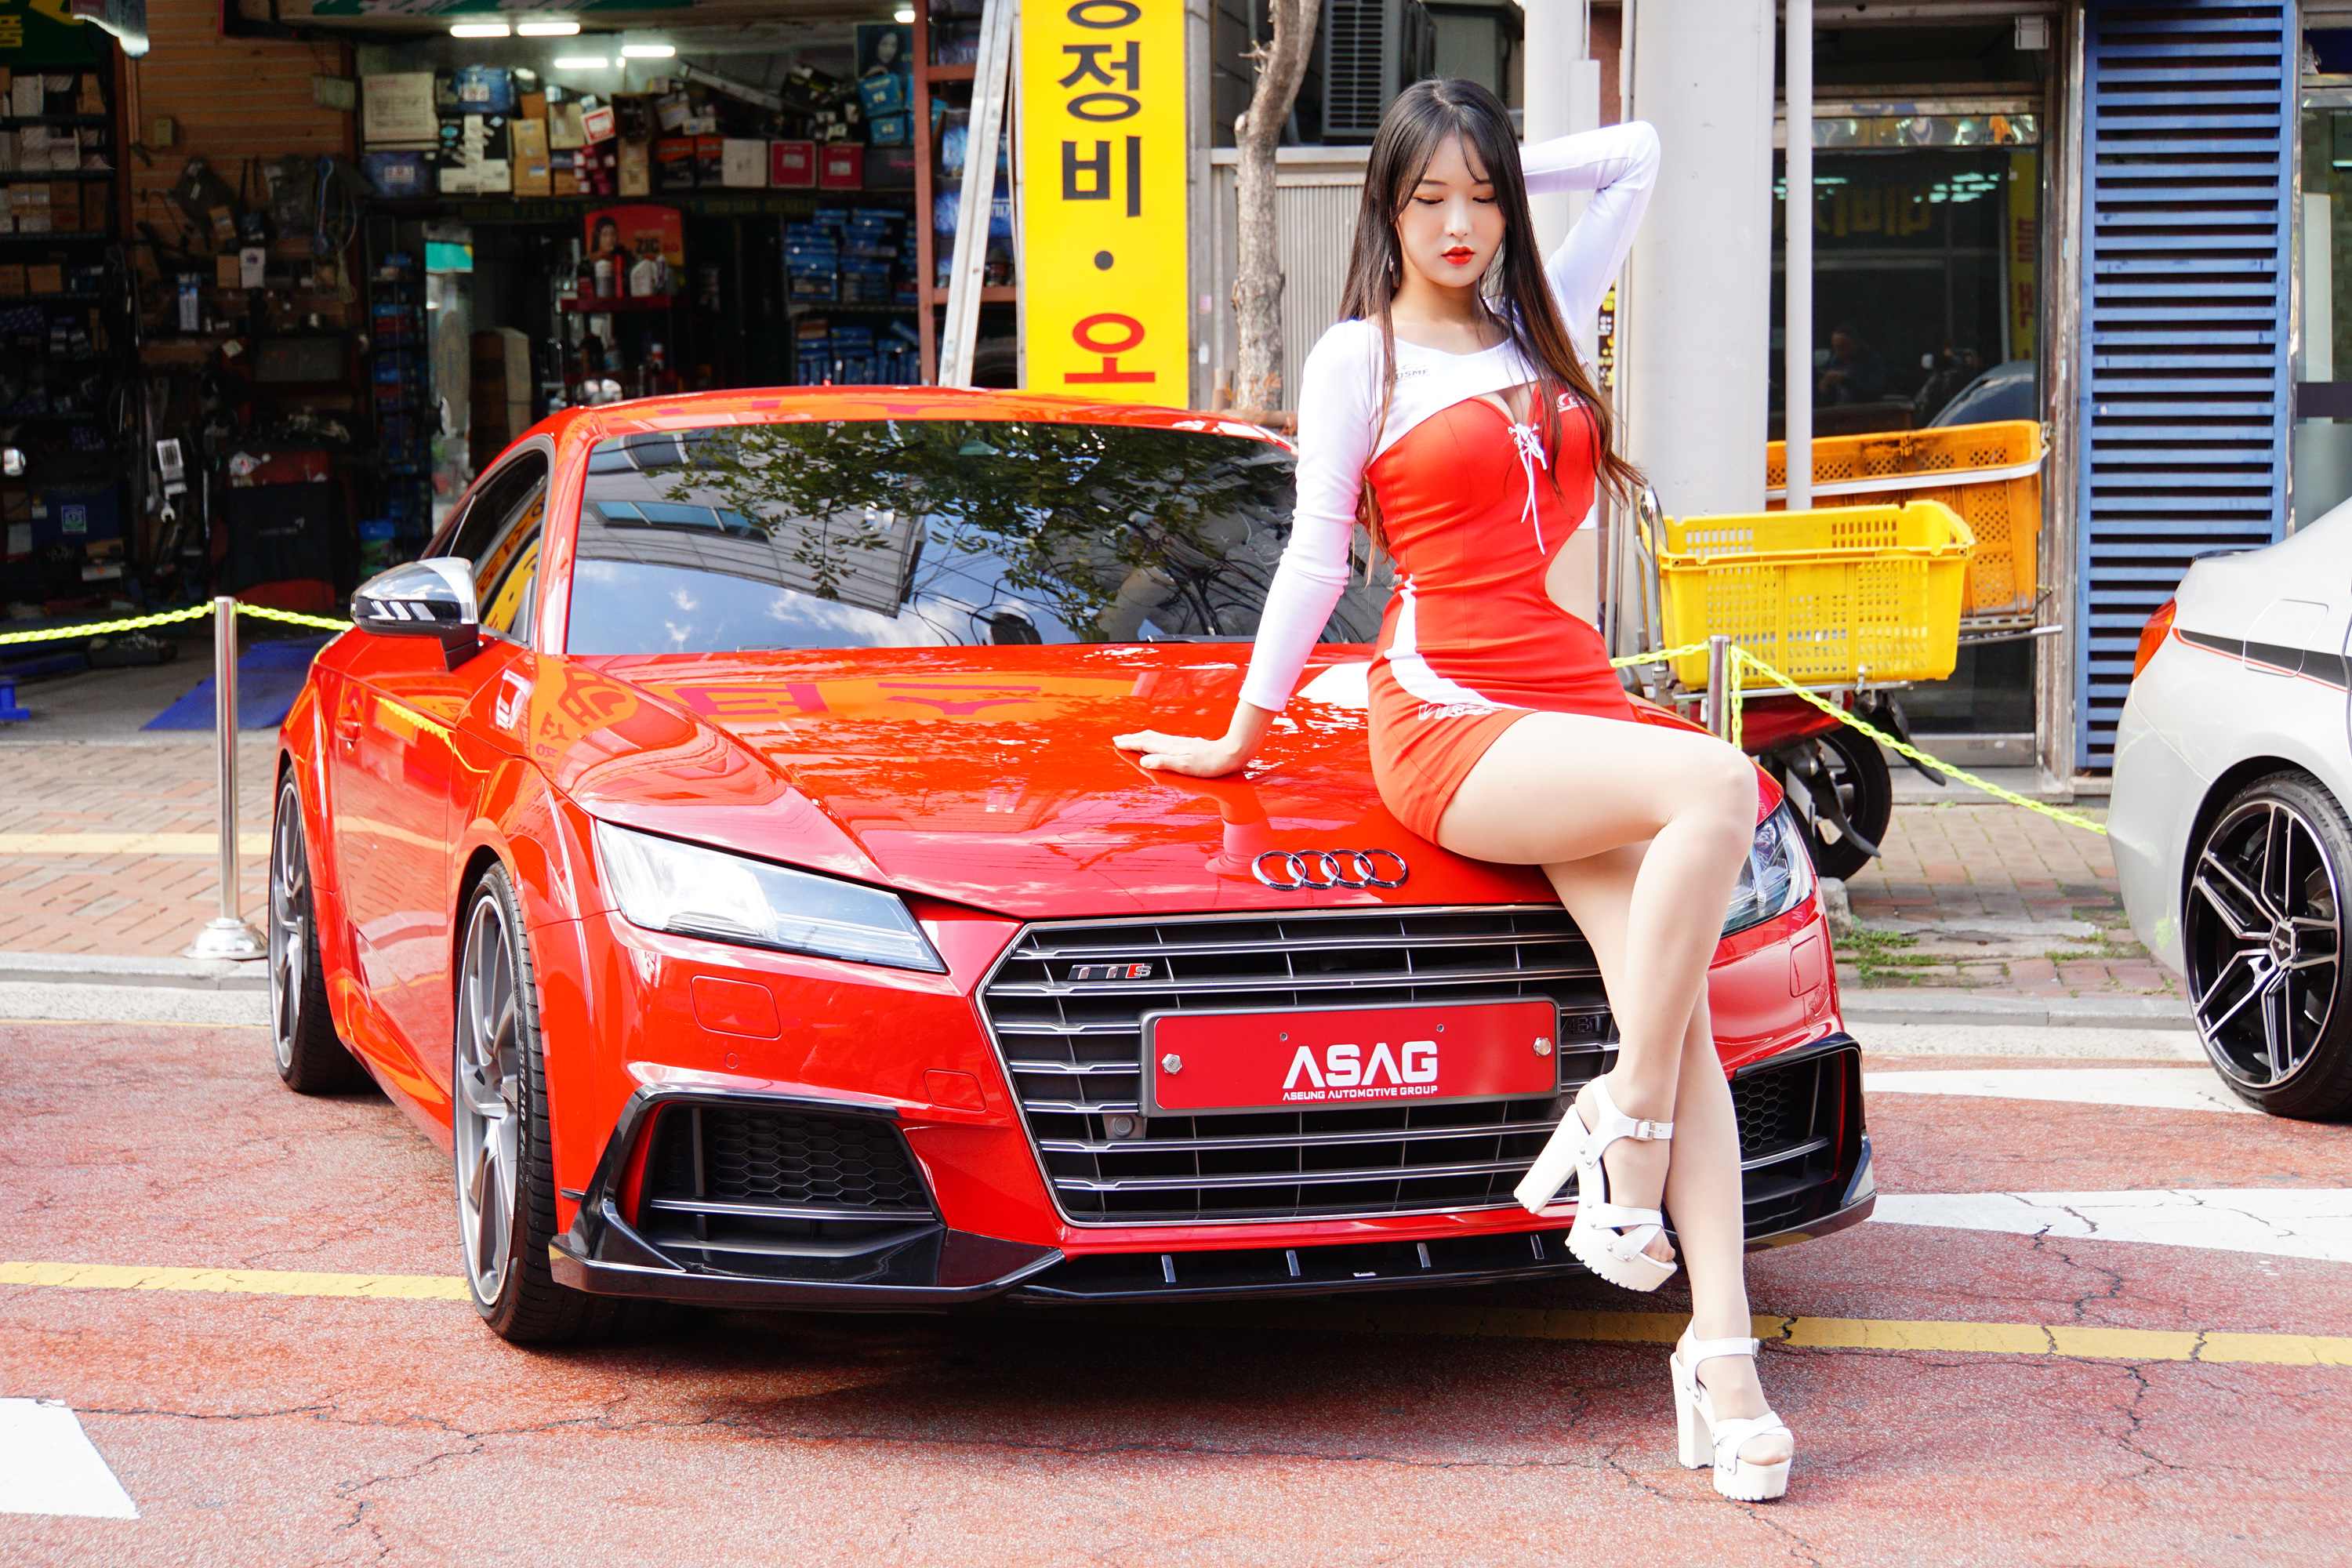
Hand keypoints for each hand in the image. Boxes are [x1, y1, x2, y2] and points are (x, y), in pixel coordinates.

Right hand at [1113, 728, 1248, 777]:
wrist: (1229, 753)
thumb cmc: (1209, 764)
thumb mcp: (1186, 766)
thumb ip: (1164, 763)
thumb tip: (1144, 760)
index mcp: (1169, 749)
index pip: (1144, 745)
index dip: (1129, 744)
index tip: (1116, 744)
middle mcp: (1172, 744)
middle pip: (1147, 738)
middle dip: (1131, 739)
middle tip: (1117, 739)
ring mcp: (1179, 743)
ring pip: (1154, 737)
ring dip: (1140, 738)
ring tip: (1132, 739)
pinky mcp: (1185, 745)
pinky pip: (1162, 740)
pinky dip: (1152, 740)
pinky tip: (1156, 743)